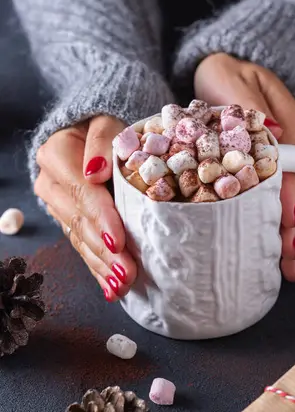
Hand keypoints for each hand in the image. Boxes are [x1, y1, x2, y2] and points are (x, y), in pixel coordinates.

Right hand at [34, 115, 136, 301]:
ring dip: (102, 264)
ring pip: (79, 238)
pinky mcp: (68, 221)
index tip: (118, 239)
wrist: (94, 135)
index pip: (80, 190)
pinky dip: (98, 267)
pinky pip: (82, 246)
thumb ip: (103, 142)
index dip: (100, 216)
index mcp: (56, 154)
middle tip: (126, 272)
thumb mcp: (108, 123)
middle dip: (104, 249)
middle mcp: (51, 183)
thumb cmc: (107, 128)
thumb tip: (95, 172)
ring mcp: (57, 206)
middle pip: (79, 220)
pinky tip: (112, 288)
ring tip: (123, 285)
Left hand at [195, 53, 294, 281]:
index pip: (291, 169)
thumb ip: (248, 104)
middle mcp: (294, 143)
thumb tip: (273, 132)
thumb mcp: (230, 81)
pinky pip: (283, 197)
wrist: (221, 72)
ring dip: (293, 232)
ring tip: (288, 266)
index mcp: (287, 123)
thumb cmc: (222, 77)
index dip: (288, 200)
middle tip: (288, 261)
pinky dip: (281, 223)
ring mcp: (288, 155)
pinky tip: (278, 248)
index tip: (286, 228)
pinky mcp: (274, 166)